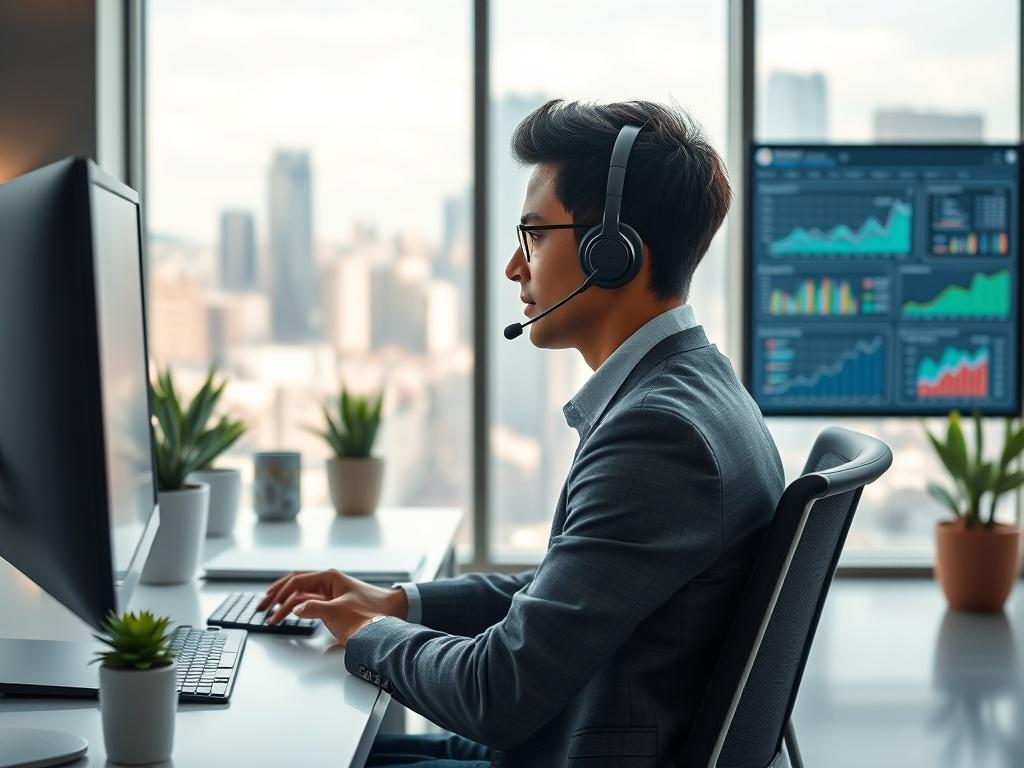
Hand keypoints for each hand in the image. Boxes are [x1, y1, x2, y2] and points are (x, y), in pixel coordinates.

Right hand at [257, 569, 407, 644]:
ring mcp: (330, 592)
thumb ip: (314, 609)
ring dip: (285, 603)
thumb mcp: (339, 612)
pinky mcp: (333, 603)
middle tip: (260, 607)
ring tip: (270, 613)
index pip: (296, 582)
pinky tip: (288, 613)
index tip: (267, 608)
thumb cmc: (370, 612)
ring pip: (300, 594)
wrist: (392, 615)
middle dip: (276, 595)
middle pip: (294, 584)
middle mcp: (327, 581)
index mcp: (328, 577)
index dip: (279, 595)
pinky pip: (309, 602)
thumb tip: (295, 608)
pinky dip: (296, 607)